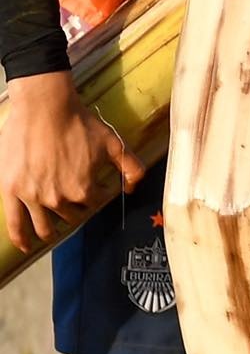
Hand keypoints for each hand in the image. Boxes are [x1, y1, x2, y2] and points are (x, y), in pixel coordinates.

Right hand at [0, 71, 144, 250]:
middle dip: (74, 210)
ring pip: (44, 225)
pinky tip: (26, 246)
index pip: (93, 204)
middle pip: (69, 215)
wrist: (44, 107)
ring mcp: (32, 196)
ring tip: (52, 231)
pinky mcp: (11, 190)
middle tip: (72, 199)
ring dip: (50, 229)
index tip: (92, 185)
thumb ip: (131, 168)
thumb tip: (133, 189)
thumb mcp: (114, 144)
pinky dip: (20, 237)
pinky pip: (14, 222)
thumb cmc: (80, 123)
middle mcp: (58, 198)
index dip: (95, 194)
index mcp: (83, 191)